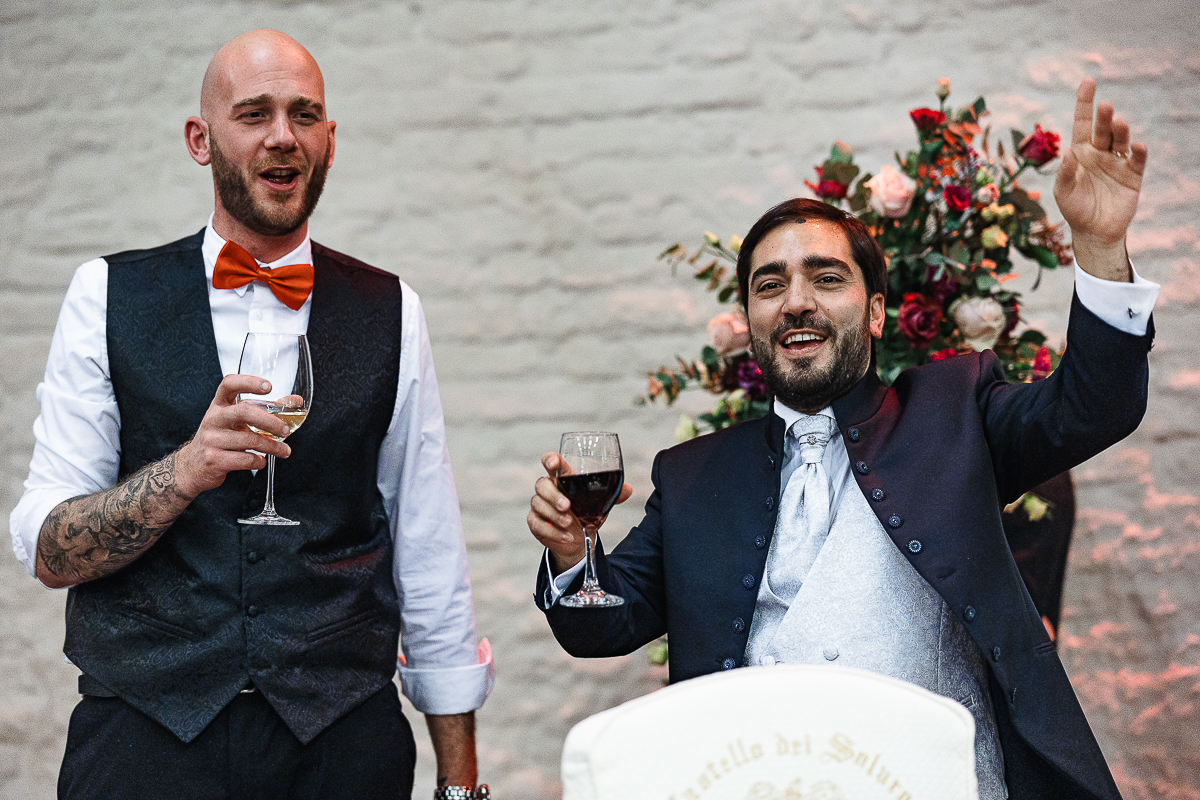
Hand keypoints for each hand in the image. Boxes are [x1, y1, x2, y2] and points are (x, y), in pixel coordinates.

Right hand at [174, 374, 291, 498]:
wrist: (192, 466)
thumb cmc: (221, 438)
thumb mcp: (237, 421)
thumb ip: (265, 410)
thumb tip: (295, 401)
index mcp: (219, 405)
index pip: (229, 384)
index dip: (249, 382)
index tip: (268, 386)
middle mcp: (213, 418)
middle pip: (244, 411)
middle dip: (270, 421)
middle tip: (285, 430)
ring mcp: (211, 439)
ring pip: (249, 440)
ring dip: (272, 447)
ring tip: (284, 451)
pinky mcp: (213, 460)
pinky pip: (245, 460)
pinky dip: (259, 461)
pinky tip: (261, 461)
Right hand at [527, 452, 632, 573]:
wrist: (577, 539)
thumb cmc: (585, 514)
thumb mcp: (600, 504)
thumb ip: (612, 495)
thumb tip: (628, 489)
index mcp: (562, 479)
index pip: (551, 463)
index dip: (549, 460)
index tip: (552, 463)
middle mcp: (547, 489)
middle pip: (541, 485)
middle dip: (553, 495)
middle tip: (567, 506)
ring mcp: (539, 506)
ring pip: (538, 504)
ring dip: (554, 515)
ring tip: (569, 524)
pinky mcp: (535, 522)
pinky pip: (537, 524)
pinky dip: (553, 532)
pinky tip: (567, 536)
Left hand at [1053, 77, 1147, 280]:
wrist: (1094, 232)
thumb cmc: (1075, 209)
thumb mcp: (1064, 192)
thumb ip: (1065, 174)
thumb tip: (1067, 153)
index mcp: (1080, 152)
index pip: (1083, 123)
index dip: (1085, 103)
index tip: (1088, 82)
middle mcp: (1100, 153)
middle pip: (1103, 129)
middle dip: (1104, 117)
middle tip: (1105, 106)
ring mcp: (1117, 163)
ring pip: (1121, 140)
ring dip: (1121, 131)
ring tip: (1119, 123)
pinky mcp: (1132, 176)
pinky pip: (1136, 160)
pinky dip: (1138, 152)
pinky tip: (1136, 146)